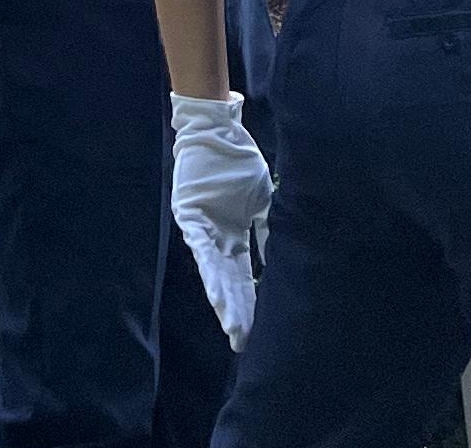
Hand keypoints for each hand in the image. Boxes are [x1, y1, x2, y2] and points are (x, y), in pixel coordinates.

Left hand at [170, 92, 272, 349]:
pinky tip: (216, 292)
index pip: (243, 275)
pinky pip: (201, 245)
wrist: (219, 129)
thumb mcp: (262, 201)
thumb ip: (268, 231)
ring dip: (222, 297)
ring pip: (213, 269)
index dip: (249, 302)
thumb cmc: (239, 161)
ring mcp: (201, 225)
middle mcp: (216, 235)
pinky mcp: (189, 213)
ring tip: (231, 324)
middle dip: (236, 310)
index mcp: (234, 233)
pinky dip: (209, 268)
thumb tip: (281, 261)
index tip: (257, 330)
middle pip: (228, 280)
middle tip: (242, 341)